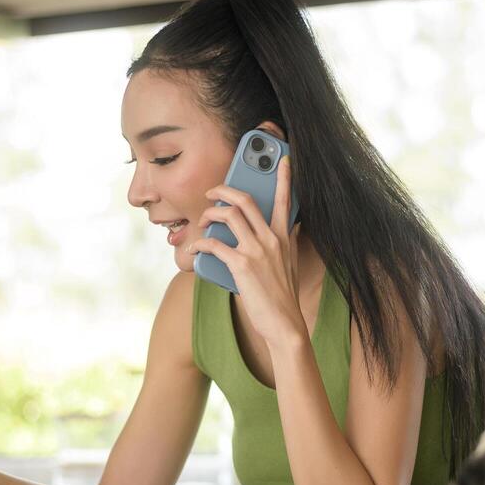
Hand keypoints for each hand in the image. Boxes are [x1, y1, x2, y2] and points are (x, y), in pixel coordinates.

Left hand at [189, 154, 306, 348]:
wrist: (285, 324)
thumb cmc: (284, 298)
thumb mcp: (291, 265)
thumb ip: (287, 245)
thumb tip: (290, 231)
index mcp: (284, 237)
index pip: (285, 200)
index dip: (283, 177)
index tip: (283, 159)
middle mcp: (272, 239)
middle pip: (246, 200)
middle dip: (224, 190)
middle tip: (211, 193)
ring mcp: (257, 251)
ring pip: (229, 215)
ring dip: (209, 214)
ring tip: (202, 220)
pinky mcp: (242, 265)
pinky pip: (215, 245)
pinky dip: (199, 244)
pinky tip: (193, 249)